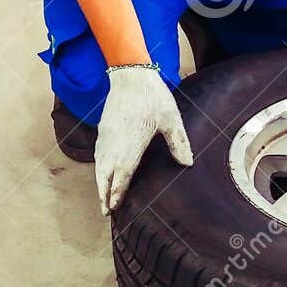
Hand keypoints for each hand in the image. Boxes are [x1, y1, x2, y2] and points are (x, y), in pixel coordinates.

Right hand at [95, 66, 193, 214]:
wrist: (130, 74)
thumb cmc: (153, 96)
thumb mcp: (171, 119)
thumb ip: (179, 142)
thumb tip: (188, 163)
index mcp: (131, 143)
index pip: (121, 174)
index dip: (116, 192)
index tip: (113, 207)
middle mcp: (115, 142)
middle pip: (105, 174)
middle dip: (104, 194)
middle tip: (105, 212)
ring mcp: (107, 135)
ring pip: (99, 165)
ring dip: (100, 183)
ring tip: (103, 197)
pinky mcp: (104, 129)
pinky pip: (98, 154)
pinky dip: (99, 168)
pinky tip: (103, 172)